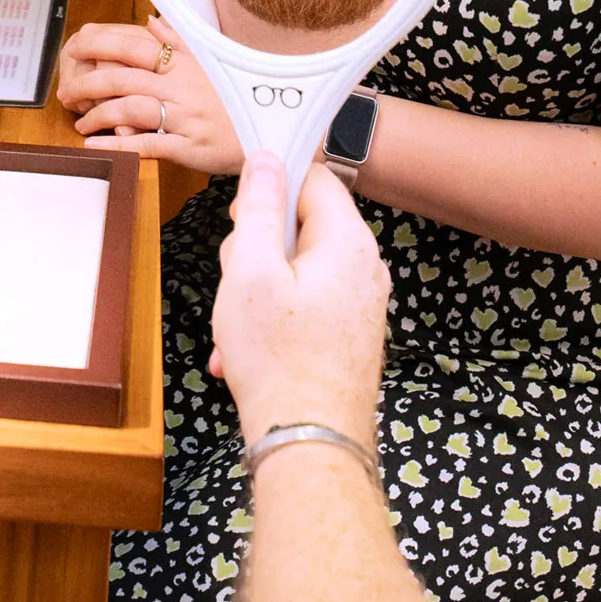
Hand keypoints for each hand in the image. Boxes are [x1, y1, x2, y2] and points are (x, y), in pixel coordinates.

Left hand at [53, 15, 242, 174]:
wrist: (269, 134)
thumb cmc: (236, 99)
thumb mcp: (211, 62)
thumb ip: (179, 40)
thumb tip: (150, 20)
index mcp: (184, 63)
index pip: (132, 46)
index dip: (99, 45)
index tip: (75, 48)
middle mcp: (181, 86)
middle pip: (122, 77)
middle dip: (86, 83)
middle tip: (66, 92)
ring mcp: (184, 116)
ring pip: (129, 108)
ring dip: (97, 115)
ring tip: (81, 123)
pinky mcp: (187, 147)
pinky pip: (146, 143)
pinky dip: (116, 144)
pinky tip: (95, 146)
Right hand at [206, 153, 388, 448]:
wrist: (309, 440)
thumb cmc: (278, 358)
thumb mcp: (251, 270)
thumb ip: (259, 208)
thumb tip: (267, 160)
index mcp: (347, 242)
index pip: (314, 179)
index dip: (271, 186)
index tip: (239, 212)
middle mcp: (365, 268)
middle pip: (303, 227)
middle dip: (258, 249)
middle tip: (236, 282)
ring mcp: (361, 305)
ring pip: (297, 272)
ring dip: (257, 292)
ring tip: (236, 329)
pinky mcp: (350, 335)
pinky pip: (304, 308)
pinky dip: (272, 322)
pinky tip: (243, 355)